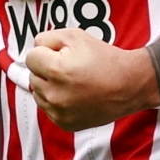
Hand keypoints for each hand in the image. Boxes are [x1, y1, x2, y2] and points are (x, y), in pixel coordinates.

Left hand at [26, 28, 151, 131]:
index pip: (30, 57)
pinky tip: (73, 93)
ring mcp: (59, 112)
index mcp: (56, 70)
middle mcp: (55, 94)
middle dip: (46, 68)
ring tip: (71, 80)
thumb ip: (48, 37)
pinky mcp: (64, 123)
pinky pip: (47, 108)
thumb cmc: (104, 59)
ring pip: (38, 93)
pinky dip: (55, 100)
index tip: (59, 53)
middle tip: (68, 66)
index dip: (45, 51)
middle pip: (33, 75)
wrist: (128, 85)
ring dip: (48, 85)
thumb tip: (35, 47)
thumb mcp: (75, 36)